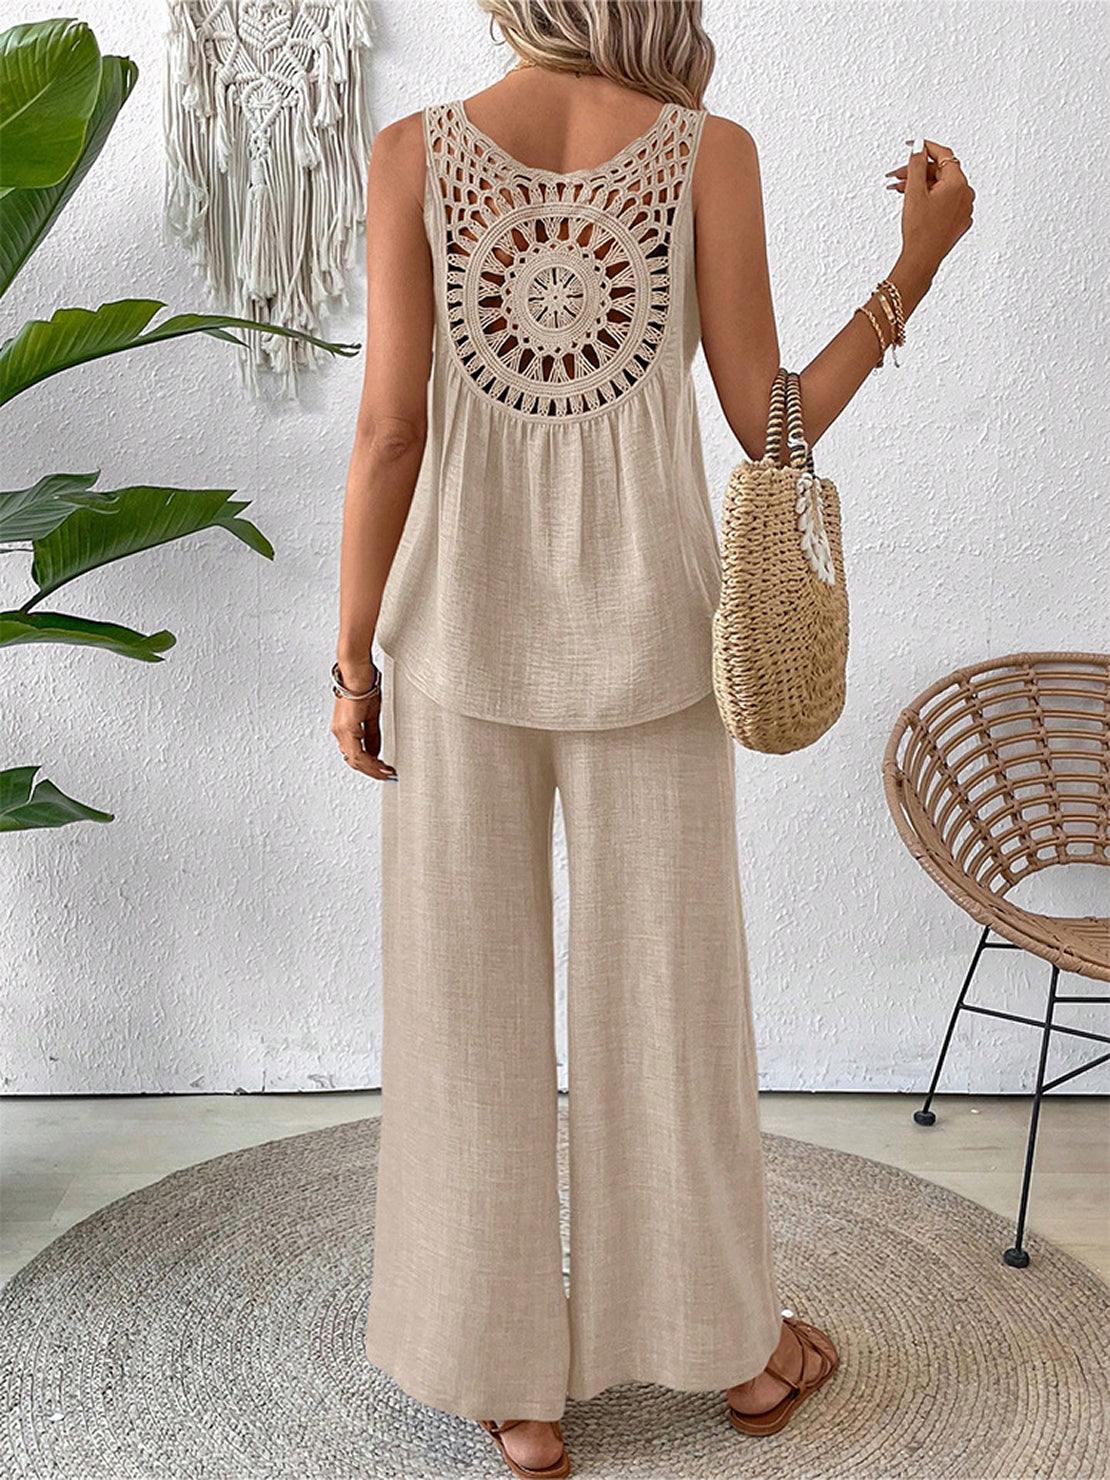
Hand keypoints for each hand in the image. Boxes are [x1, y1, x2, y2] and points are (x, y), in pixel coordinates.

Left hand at [330, 664, 395, 781]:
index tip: (383, 771)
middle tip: (387, 776)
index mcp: (344, 729)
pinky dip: (370, 761)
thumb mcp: (370, 715)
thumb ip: (371, 736)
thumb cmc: (363, 685)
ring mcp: (342, 730)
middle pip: (354, 761)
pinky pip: (357, 752)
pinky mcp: (347, 727)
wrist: (357, 671)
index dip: (369, 766)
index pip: (355, 755)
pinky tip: (381, 765)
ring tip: (386, 773)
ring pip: (355, 760)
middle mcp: (340, 732)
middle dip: (372, 771)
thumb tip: (374, 753)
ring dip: (372, 769)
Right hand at [885, 138, 973, 277]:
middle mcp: (966, 194)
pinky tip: (914, 202)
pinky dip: (930, 198)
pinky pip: (945, 202)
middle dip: (918, 172)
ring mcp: (964, 209)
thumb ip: (916, 164)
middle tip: (896, 175)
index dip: (925, 147)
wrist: (922, 259)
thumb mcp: (914, 192)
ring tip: (900, 190)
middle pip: (941, 172)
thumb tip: (918, 145)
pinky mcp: (959, 221)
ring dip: (921, 185)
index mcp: (958, 183)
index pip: (943, 155)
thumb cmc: (919, 230)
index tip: (912, 145)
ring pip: (942, 187)